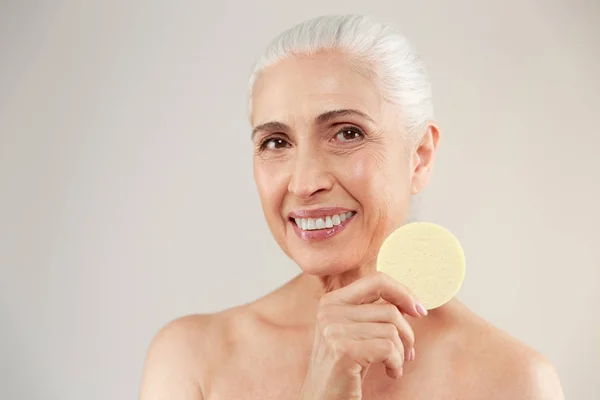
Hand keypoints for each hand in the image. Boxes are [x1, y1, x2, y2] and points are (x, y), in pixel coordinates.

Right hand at [299, 271, 427, 399]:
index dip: (403, 292)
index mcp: (331, 301)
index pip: (377, 280)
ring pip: (392, 330)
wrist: (323, 398)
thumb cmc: (343, 368)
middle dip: (407, 334)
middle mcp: (329, 311)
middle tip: (407, 353)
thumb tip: (409, 301)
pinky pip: (388, 348)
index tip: (418, 310)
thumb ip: (373, 312)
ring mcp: (334, 330)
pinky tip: (390, 372)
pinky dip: (396, 363)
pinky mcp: (343, 350)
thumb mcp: (354, 333)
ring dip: (400, 352)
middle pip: (389, 310)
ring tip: (393, 365)